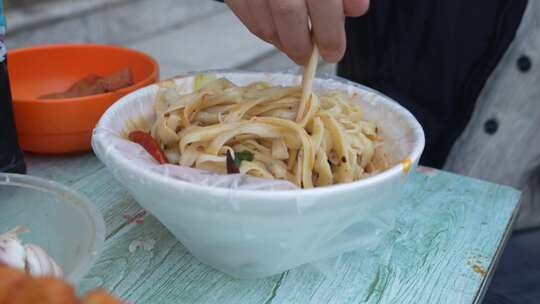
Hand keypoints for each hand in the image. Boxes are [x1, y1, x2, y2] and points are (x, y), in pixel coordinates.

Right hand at [224, 0, 368, 64]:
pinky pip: (245, 15)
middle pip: (287, 13)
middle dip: (301, 44)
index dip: (330, 34)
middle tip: (309, 56)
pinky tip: (275, 33)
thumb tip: (357, 10)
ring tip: (294, 47)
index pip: (323, 1)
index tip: (334, 52)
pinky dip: (261, 30)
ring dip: (280, 42)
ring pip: (263, 20)